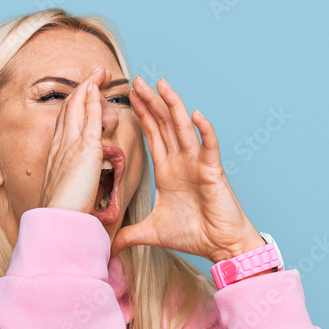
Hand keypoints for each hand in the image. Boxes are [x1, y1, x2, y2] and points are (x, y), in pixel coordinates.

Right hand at [38, 66, 107, 212]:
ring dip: (90, 86)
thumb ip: (73, 181)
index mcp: (56, 155)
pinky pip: (90, 117)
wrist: (58, 219)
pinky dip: (94, 100)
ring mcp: (71, 144)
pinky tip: (99, 88)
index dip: (75, 106)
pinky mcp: (86, 149)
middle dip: (83, 89)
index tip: (84, 96)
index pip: (65, 122)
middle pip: (70, 108)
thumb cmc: (62, 212)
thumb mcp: (65, 191)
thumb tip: (80, 182)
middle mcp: (60, 145)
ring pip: (79, 107)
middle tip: (95, 75)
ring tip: (101, 72)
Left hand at [109, 76, 262, 262]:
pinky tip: (195, 114)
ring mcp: (198, 163)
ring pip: (183, 128)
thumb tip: (108, 246)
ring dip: (173, 105)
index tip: (129, 96)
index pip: (152, 135)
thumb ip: (128, 234)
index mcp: (167, 170)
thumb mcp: (151, 233)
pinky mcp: (213, 171)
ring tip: (162, 84)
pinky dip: (204, 130)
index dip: (141, 114)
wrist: (219, 247)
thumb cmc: (192, 235)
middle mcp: (182, 161)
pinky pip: (209, 146)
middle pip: (164, 124)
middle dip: (151, 102)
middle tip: (136, 80)